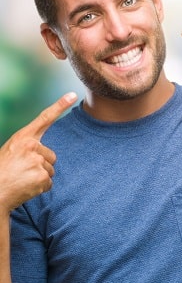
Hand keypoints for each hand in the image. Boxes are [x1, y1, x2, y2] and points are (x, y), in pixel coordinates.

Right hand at [0, 92, 76, 211]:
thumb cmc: (1, 171)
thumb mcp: (12, 152)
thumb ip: (28, 147)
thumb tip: (44, 153)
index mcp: (22, 138)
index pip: (44, 118)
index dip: (60, 106)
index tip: (72, 95)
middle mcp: (31, 146)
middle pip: (51, 156)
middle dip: (41, 165)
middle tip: (22, 171)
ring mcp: (37, 161)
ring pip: (50, 170)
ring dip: (39, 176)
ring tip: (22, 179)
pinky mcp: (42, 176)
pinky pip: (49, 182)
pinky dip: (40, 187)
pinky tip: (26, 187)